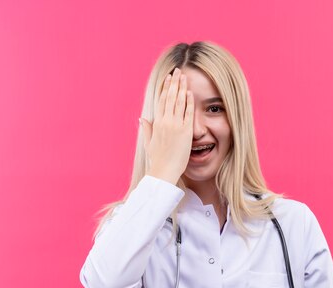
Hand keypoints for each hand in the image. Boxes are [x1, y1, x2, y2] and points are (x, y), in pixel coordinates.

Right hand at [140, 67, 193, 184]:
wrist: (164, 171)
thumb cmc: (157, 159)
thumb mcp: (149, 142)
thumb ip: (147, 128)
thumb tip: (142, 118)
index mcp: (156, 123)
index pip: (161, 100)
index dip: (165, 88)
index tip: (168, 78)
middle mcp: (165, 122)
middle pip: (170, 97)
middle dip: (174, 83)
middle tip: (178, 70)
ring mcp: (175, 126)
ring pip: (179, 102)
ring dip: (182, 88)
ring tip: (185, 76)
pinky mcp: (185, 132)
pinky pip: (188, 113)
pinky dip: (189, 102)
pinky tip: (190, 92)